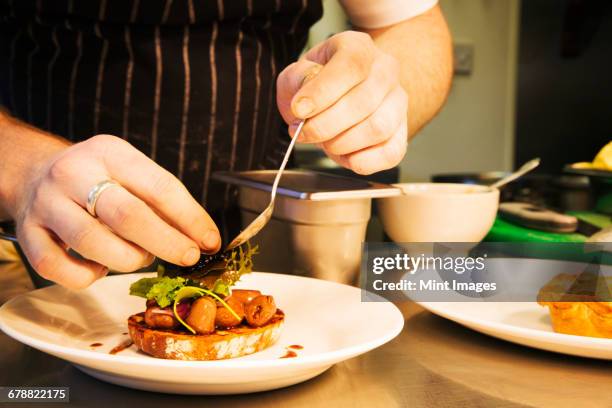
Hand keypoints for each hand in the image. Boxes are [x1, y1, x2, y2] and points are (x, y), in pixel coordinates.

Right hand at [11, 135, 219, 288]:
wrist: (35, 172)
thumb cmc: (97, 178)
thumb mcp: (131, 173)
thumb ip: (163, 203)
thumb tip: (203, 238)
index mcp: (111, 153)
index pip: (159, 187)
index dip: (190, 218)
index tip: (210, 241)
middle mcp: (75, 174)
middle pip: (127, 215)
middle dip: (167, 242)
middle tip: (189, 257)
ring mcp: (47, 203)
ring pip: (92, 242)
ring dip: (128, 259)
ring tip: (141, 257)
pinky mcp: (28, 233)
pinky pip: (57, 267)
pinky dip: (86, 276)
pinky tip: (100, 268)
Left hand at [277, 31, 408, 174]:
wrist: (339, 97)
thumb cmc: (316, 85)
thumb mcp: (297, 74)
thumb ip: (297, 81)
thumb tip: (304, 103)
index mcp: (358, 47)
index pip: (351, 65)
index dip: (322, 92)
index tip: (298, 110)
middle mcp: (385, 70)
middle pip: (363, 102)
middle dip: (325, 125)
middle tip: (303, 132)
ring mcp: (398, 102)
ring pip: (377, 128)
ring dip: (342, 143)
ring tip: (325, 142)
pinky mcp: (402, 132)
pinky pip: (391, 153)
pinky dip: (363, 161)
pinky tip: (345, 155)